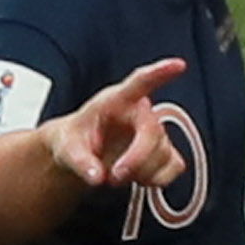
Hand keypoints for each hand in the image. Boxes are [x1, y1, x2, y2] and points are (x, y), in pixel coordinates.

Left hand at [45, 57, 187, 194]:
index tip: (178, 65)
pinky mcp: (165, 153)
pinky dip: (157, 179)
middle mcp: (140, 113)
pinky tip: (137, 178)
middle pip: (153, 133)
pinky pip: (174, 167)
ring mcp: (155, 134)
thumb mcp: (66, 148)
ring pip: (163, 155)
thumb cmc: (76, 140)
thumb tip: (95, 175)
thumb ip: (80, 161)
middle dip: (136, 160)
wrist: (82, 154)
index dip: (160, 73)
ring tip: (116, 176)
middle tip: (114, 177)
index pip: (140, 83)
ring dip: (140, 173)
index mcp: (116, 100)